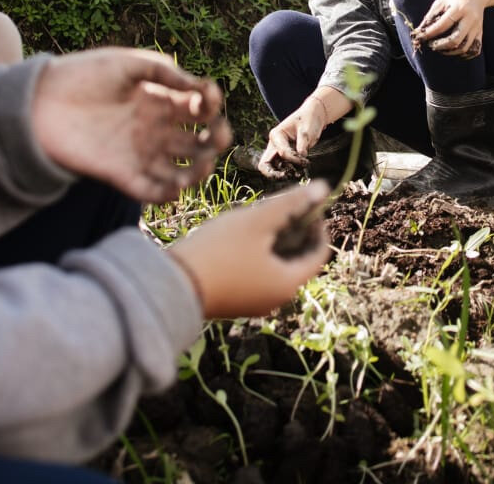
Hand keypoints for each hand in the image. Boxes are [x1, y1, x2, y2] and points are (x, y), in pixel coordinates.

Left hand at [31, 48, 230, 203]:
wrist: (38, 101)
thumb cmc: (82, 75)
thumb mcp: (127, 62)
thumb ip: (165, 72)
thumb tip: (200, 87)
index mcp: (160, 100)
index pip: (200, 107)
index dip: (211, 103)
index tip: (208, 96)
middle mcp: (156, 129)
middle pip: (200, 141)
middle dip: (217, 139)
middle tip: (219, 135)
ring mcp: (140, 153)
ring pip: (183, 171)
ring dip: (200, 172)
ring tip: (202, 165)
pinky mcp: (121, 174)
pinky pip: (151, 191)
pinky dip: (168, 194)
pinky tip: (176, 185)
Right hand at [169, 180, 331, 317]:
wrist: (169, 286)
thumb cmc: (217, 251)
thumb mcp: (257, 221)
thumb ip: (291, 203)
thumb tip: (324, 188)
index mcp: (288, 284)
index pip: (319, 254)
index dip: (317, 225)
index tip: (308, 204)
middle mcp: (276, 300)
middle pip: (298, 260)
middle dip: (295, 232)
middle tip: (282, 206)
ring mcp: (255, 304)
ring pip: (277, 267)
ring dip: (276, 242)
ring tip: (260, 217)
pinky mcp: (235, 302)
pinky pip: (258, 276)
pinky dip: (259, 256)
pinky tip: (241, 236)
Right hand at [257, 93, 330, 177]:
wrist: (314, 116)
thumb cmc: (309, 119)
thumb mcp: (306, 130)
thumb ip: (302, 144)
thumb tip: (301, 157)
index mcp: (276, 135)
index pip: (282, 152)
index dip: (294, 159)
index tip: (306, 161)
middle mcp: (274, 144)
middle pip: (265, 164)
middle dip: (274, 174)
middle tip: (288, 177)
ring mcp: (278, 151)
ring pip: (272, 168)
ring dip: (282, 174)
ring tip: (296, 175)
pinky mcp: (285, 156)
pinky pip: (282, 167)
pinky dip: (289, 172)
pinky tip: (299, 173)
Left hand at [413, 0, 486, 57]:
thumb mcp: (442, 0)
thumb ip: (431, 15)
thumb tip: (420, 30)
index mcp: (459, 9)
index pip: (442, 26)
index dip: (429, 33)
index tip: (419, 37)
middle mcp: (470, 19)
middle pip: (456, 40)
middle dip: (441, 46)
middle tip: (431, 45)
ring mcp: (477, 27)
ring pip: (465, 47)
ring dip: (451, 52)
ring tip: (441, 49)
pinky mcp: (480, 32)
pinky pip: (475, 49)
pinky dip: (465, 54)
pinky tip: (455, 51)